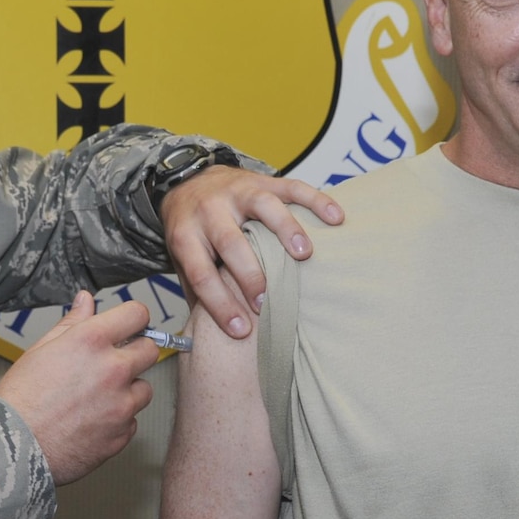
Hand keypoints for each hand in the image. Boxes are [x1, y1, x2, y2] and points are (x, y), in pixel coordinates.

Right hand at [0, 291, 161, 484]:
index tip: (129, 326)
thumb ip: (71, 323)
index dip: (132, 318)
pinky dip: (118, 420)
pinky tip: (92, 420)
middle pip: (150, 350)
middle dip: (134, 353)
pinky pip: (132, 421)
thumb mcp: (41, 350)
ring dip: (127, 390)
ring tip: (96, 398)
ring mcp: (121, 404)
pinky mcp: (122, 434)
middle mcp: (113, 370)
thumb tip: (86, 301)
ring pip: (144, 389)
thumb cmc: (20, 401)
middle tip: (112, 364)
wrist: (13, 448)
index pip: (137, 314)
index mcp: (91, 342)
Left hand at [159, 167, 342, 338]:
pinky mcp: (263, 180)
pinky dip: (316, 200)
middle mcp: (210, 210)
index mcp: (186, 235)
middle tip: (268, 302)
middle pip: (230, 242)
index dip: (220, 304)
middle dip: (250, 274)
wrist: (189, 181)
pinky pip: (292, 187)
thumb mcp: (182, 260)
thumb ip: (196, 292)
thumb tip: (207, 339)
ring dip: (285, 230)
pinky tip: (335, 218)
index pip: (201, 273)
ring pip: (262, 206)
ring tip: (304, 255)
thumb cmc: (192, 231)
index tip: (241, 331)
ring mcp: (238, 191)